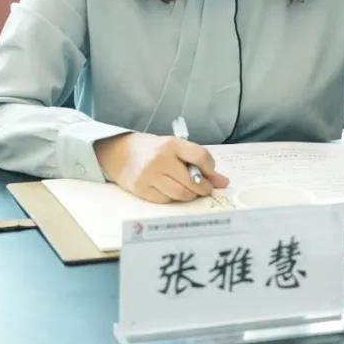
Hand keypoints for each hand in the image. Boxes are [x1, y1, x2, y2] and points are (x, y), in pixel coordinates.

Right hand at [93, 132, 229, 203]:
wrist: (120, 153)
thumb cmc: (153, 150)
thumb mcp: (175, 148)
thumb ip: (199, 163)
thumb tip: (223, 182)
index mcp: (171, 144)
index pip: (201, 157)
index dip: (210, 168)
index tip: (208, 172)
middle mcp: (160, 159)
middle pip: (193, 181)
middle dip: (203, 188)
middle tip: (204, 188)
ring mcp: (149, 175)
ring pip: (181, 194)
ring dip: (190, 195)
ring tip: (189, 189)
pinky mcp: (141, 189)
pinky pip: (166, 200)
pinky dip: (173, 198)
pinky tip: (171, 190)